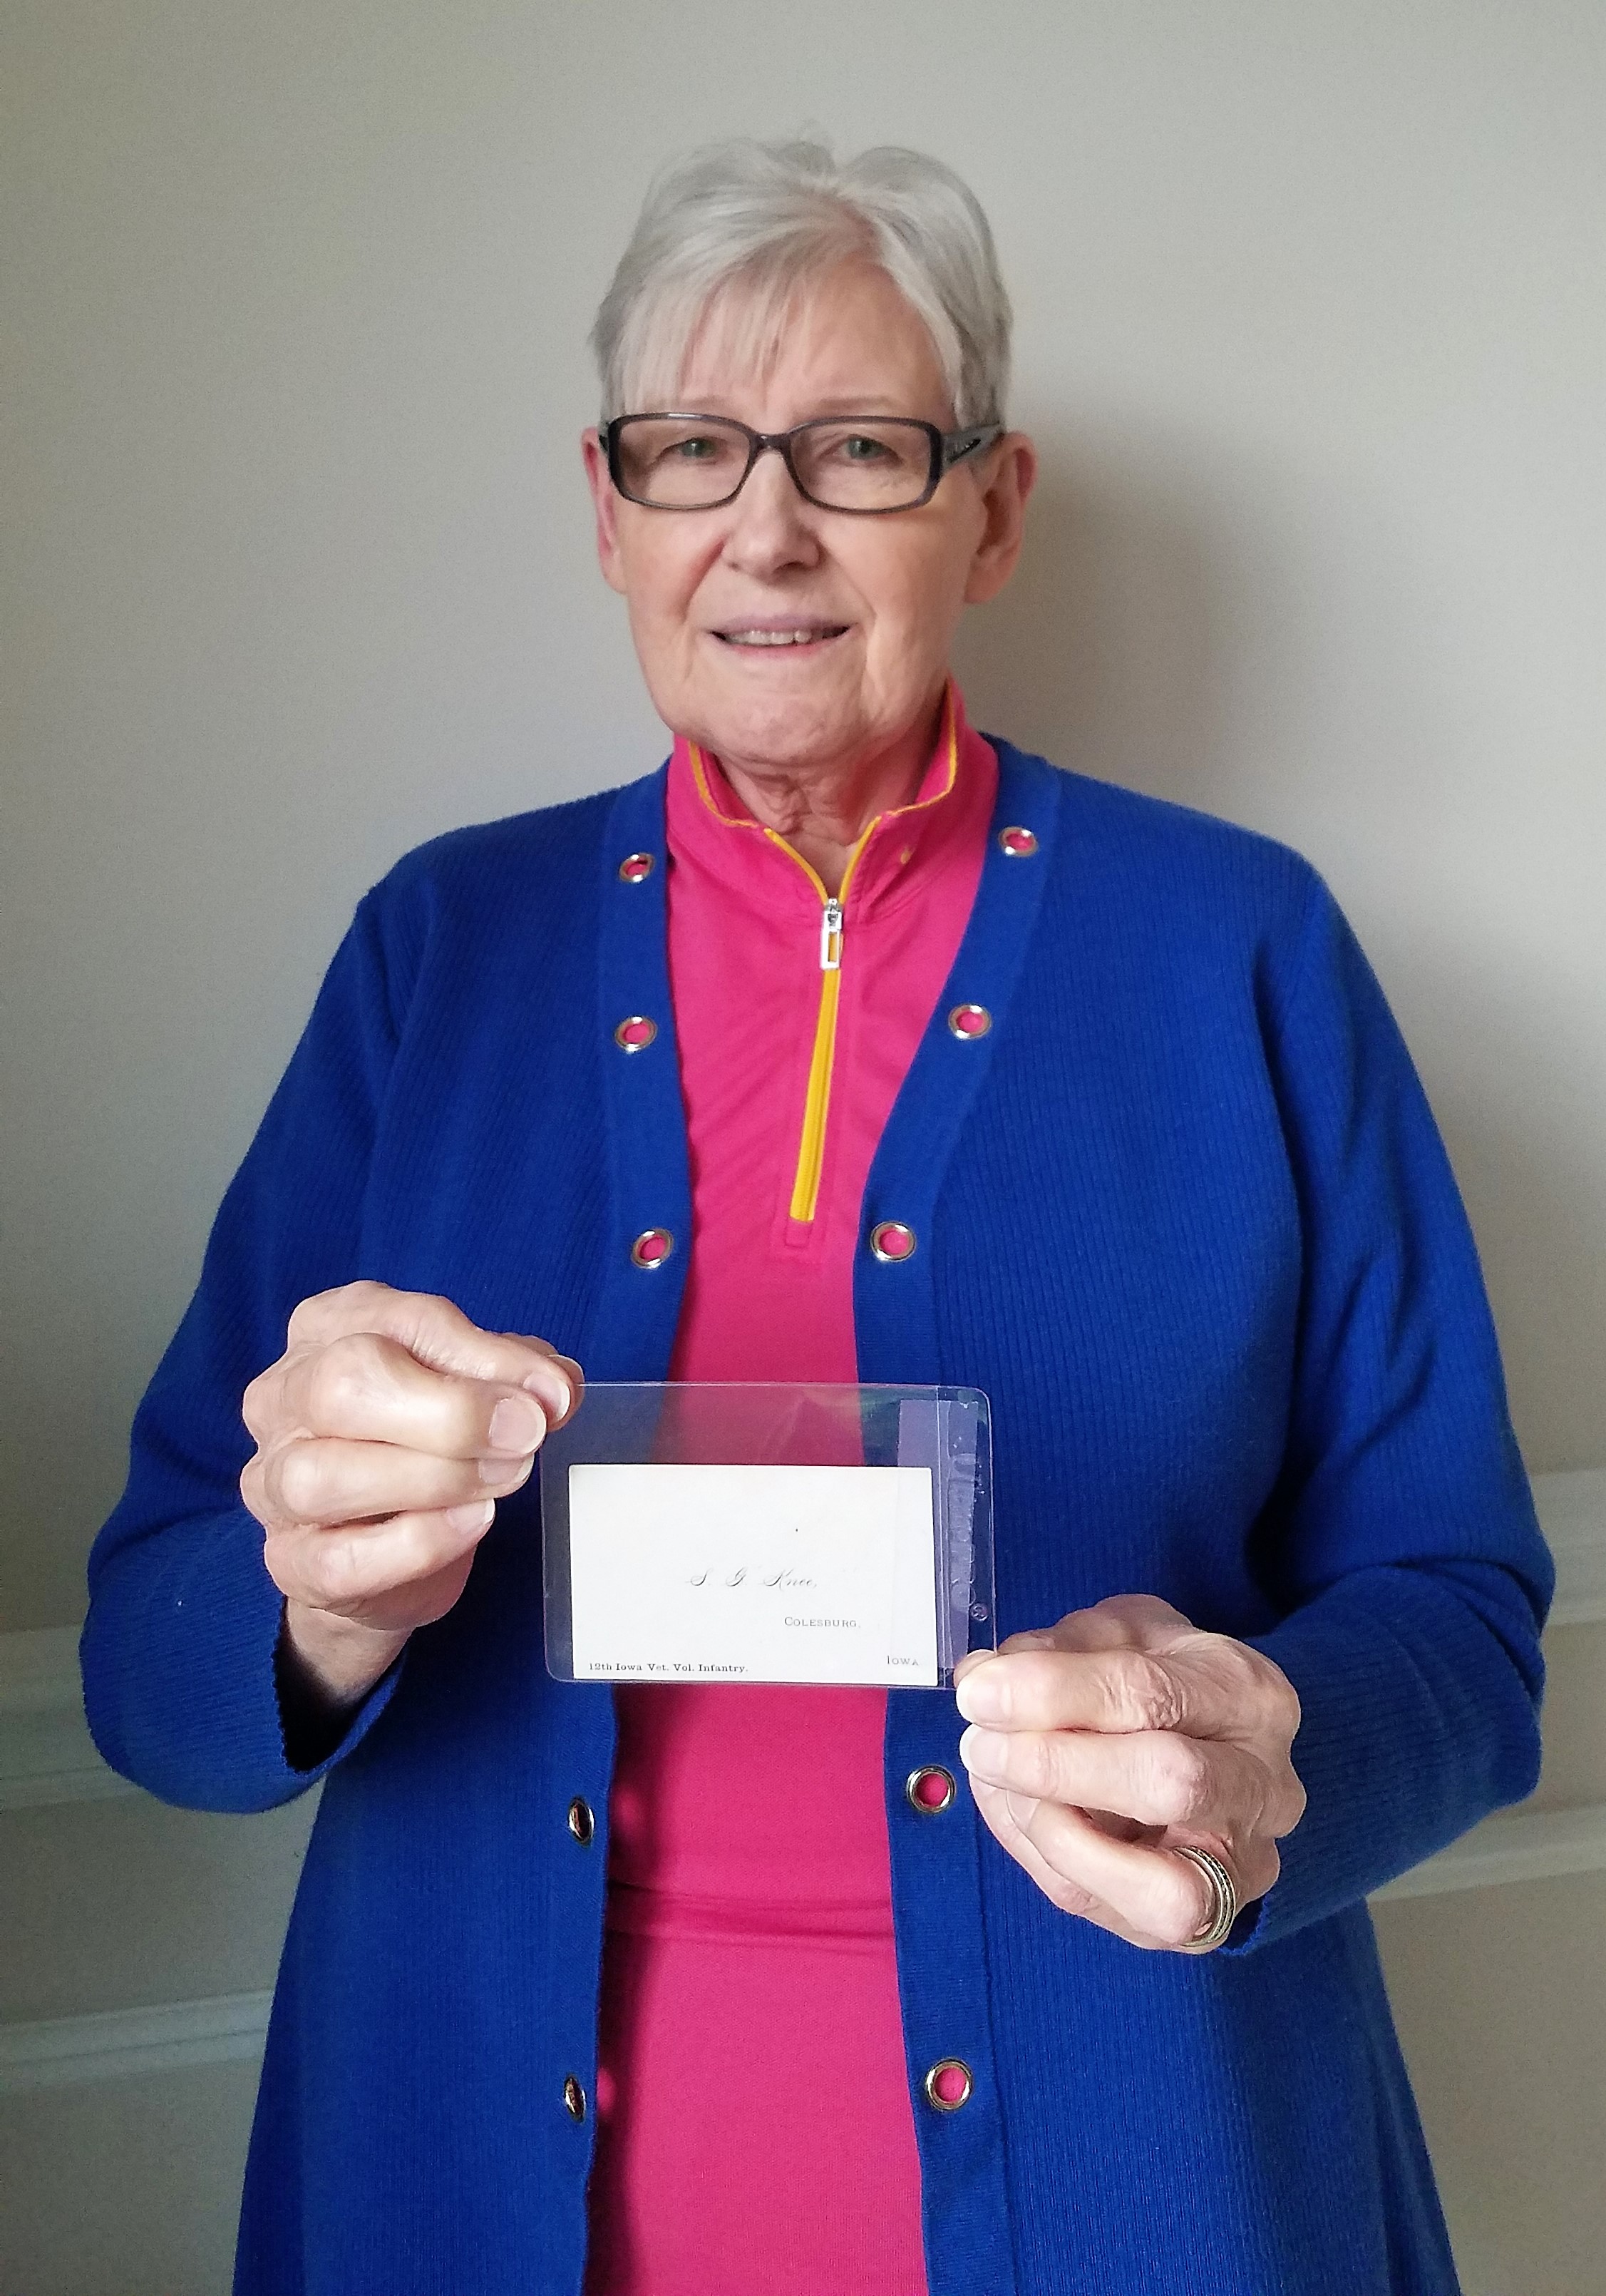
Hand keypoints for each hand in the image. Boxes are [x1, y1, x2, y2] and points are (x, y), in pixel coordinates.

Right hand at [241, 1281, 580, 1709]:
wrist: (381, 1555)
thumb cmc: (421, 1445)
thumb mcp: (469, 1386)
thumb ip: (509, 1376)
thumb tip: (552, 1388)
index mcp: (327, 1328)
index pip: (398, 1321)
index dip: (483, 1356)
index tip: (549, 1392)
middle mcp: (283, 1397)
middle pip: (344, 1384)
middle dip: (452, 1412)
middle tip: (524, 1436)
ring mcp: (272, 1483)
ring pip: (325, 1475)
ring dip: (436, 1479)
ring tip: (503, 1479)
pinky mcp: (288, 1560)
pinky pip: (341, 1558)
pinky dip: (419, 1542)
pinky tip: (470, 1523)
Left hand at [953, 1595, 1303, 1951]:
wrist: (1224, 1760)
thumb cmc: (1167, 1689)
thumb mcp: (1127, 1637)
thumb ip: (1064, 1650)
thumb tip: (987, 1679)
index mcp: (1251, 1698)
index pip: (1151, 1694)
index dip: (1055, 1692)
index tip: (981, 1689)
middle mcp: (1265, 1792)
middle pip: (1169, 1785)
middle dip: (1056, 1765)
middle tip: (982, 1741)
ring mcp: (1239, 1869)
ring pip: (1148, 1880)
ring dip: (1042, 1821)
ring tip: (995, 1771)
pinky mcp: (1193, 1924)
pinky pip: (1097, 1902)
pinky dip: (1036, 1851)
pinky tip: (1012, 1802)